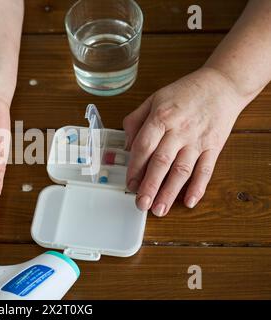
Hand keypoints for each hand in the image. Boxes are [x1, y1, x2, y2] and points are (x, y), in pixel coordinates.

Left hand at [123, 67, 247, 216]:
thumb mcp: (154, 98)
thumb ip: (136, 120)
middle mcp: (179, 130)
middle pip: (161, 162)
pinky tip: (189, 202)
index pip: (144, 146)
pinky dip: (198, 187)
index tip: (129, 183)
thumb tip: (127, 145)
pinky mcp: (214, 146)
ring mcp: (197, 140)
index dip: (135, 168)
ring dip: (170, 192)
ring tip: (159, 209)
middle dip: (149, 186)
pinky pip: (206, 170)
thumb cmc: (185, 92)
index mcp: (161, 117)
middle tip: (141, 204)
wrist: (222, 85)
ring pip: (182, 170)